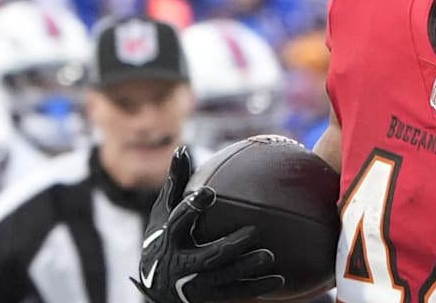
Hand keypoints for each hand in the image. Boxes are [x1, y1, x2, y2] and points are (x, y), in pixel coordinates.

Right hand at [130, 146, 284, 302]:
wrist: (154, 282)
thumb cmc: (163, 235)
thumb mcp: (164, 210)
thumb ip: (176, 182)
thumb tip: (182, 147)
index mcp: (170, 238)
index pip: (179, 222)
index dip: (192, 208)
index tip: (209, 192)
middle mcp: (180, 263)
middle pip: (207, 256)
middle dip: (229, 246)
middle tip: (253, 231)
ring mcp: (195, 283)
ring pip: (223, 277)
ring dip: (247, 268)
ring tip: (269, 256)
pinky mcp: (208, 296)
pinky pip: (235, 292)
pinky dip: (257, 287)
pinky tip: (280, 278)